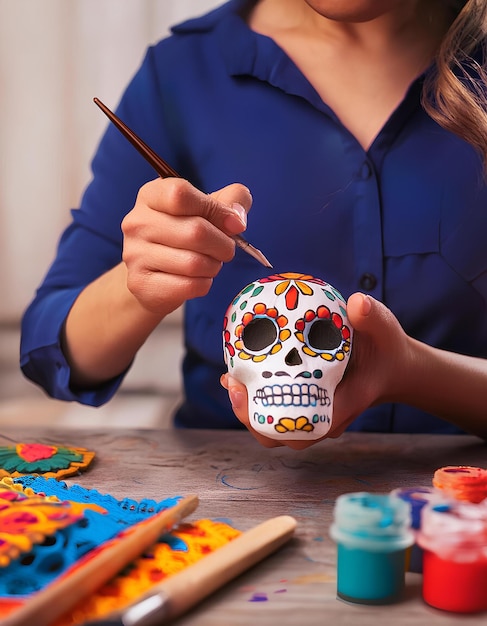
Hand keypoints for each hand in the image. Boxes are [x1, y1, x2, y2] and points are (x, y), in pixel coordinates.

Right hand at [121, 178, 251, 314]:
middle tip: (225, 250)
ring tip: (209, 264)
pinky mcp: (141, 283)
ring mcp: (135, 254)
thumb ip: (232, 200)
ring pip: (194, 263)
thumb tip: (236, 220)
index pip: (181, 194)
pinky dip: (204, 284)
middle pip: (196, 231)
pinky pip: (189, 286)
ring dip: (213, 266)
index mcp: (151, 195)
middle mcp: (137, 222)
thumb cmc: (185, 234)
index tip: (233, 224)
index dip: (216, 210)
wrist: (154, 275)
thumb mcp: (208, 207)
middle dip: (222, 245)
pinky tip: (197, 279)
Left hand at [221, 293, 411, 447]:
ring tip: (229, 381)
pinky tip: (238, 376)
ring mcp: (316, 417)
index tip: (251, 393)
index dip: (275, 420)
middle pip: (283, 437)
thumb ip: (372, 316)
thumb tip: (356, 302)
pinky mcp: (307, 408)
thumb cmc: (386, 349)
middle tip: (231, 383)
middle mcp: (327, 418)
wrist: (391, 367)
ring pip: (276, 430)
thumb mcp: (384, 329)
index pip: (307, 426)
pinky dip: (256, 401)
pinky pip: (277, 414)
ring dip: (249, 411)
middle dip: (251, 418)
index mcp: (345, 404)